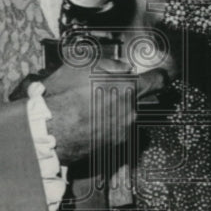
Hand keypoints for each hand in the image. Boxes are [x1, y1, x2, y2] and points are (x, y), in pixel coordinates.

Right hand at [43, 59, 167, 163]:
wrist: (48, 130)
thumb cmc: (64, 97)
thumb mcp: (84, 65)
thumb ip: (111, 64)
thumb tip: (123, 68)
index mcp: (129, 89)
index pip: (158, 80)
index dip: (161, 75)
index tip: (162, 74)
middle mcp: (131, 112)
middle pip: (143, 99)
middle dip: (131, 93)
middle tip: (112, 90)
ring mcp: (123, 131)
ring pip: (129, 115)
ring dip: (119, 111)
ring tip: (95, 107)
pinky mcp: (113, 146)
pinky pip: (117, 130)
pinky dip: (109, 125)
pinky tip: (91, 120)